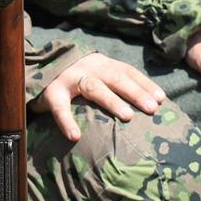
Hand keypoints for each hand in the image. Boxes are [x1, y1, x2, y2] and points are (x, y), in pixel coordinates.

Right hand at [35, 51, 164, 143]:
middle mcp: (89, 67)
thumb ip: (115, 83)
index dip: (145, 84)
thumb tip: (146, 103)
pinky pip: (60, 107)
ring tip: (127, 117)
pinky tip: (75, 136)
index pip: (128, 71)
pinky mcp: (52, 92)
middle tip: (152, 109)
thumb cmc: (76, 79)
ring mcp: (70, 78)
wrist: (37, 68)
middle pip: (116, 77)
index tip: (162, 99)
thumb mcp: (96, 74)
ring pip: (94, 87)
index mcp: (103, 64)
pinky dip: (67, 121)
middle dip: (136, 92)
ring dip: (112, 101)